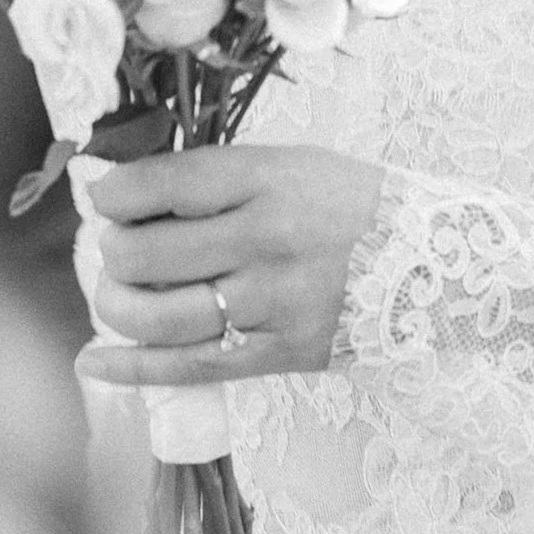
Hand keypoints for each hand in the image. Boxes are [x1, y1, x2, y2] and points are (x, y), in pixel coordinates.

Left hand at [76, 142, 385, 387]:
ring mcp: (272, 302)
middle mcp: (265, 239)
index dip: (114, 196)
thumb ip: (214, 177)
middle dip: (111, 252)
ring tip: (117, 293)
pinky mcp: (280, 354)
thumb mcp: (291, 165)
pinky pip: (189, 367)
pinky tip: (94, 362)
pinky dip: (131, 368)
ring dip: (115, 306)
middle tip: (118, 249)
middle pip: (145, 254)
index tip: (105, 200)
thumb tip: (122, 194)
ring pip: (156, 317)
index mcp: (266, 179)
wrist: (439, 263)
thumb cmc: (350, 206)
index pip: (162, 185)